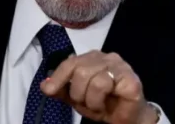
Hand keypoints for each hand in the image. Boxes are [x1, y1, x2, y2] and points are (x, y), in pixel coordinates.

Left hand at [40, 50, 158, 123]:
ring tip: (97, 104)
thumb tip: (44, 85)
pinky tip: (107, 102)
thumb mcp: (76, 98)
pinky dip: (100, 99)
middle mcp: (108, 58)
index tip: (50, 90)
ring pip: (93, 79)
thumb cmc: (102, 104)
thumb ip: (61, 90)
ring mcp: (121, 66)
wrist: (126, 117)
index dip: (59, 76)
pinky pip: (106, 85)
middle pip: (81, 70)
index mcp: (94, 59)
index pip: (71, 62)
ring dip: (90, 99)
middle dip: (78, 92)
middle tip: (85, 102)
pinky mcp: (130, 78)